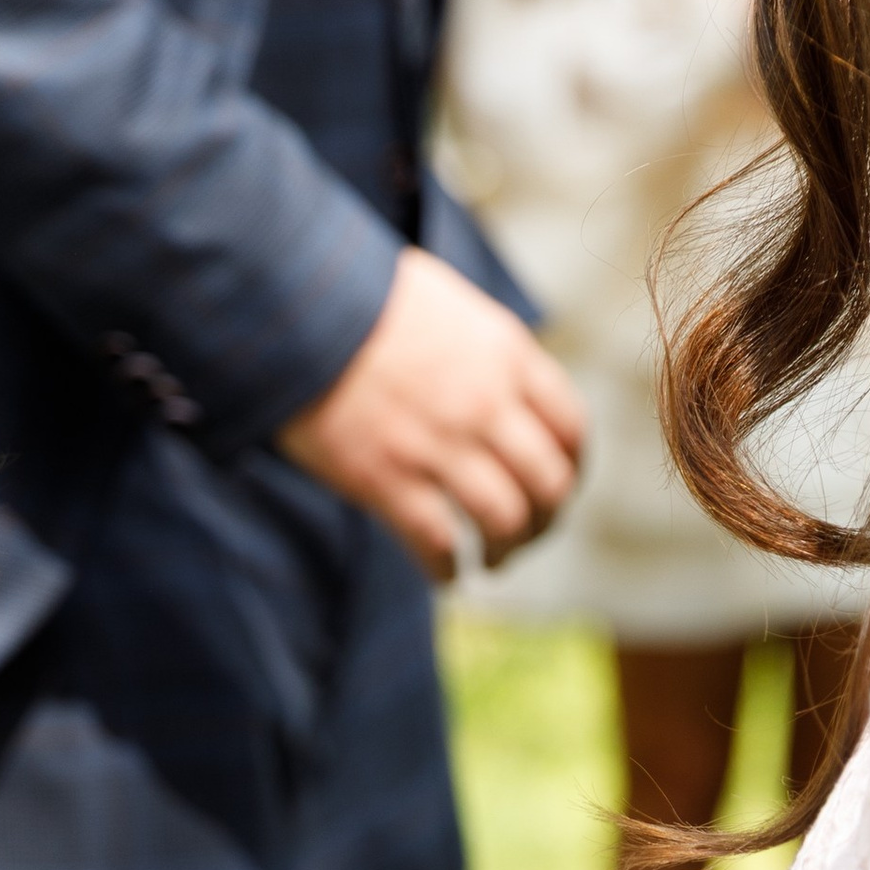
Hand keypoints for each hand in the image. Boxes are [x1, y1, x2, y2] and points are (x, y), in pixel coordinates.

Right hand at [278, 248, 583, 579]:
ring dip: (505, 550)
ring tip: (491, 560)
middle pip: (548, 483)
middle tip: (526, 535)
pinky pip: (437, 542)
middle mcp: (484, 403)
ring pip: (504, 520)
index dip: (572, 469)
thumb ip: (486, 349)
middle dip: (546, 520)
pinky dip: (447, 568)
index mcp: (507, 355)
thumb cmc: (364, 296)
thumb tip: (501, 382)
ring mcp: (438, 444)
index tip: (558, 487)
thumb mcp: (450, 304)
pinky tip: (443, 572)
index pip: (570, 427)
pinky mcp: (387, 478)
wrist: (297, 304)